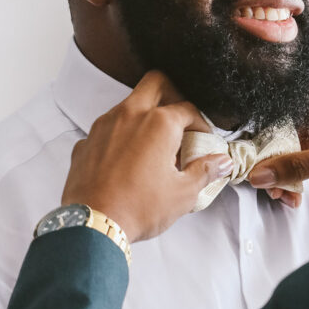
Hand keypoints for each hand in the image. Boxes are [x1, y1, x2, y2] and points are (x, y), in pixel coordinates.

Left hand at [62, 72, 232, 241]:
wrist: (93, 225)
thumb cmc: (139, 208)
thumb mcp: (183, 193)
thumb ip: (206, 171)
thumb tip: (222, 162)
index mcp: (159, 123)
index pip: (188, 109)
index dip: (201, 123)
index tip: (202, 140)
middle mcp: (130, 115)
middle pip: (156, 83)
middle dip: (172, 94)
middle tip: (179, 121)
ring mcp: (104, 125)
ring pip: (129, 104)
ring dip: (145, 115)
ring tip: (154, 146)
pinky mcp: (86, 141)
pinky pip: (107, 128)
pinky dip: (121, 136)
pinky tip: (127, 161)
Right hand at [249, 78, 308, 207]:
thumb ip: (299, 166)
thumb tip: (259, 173)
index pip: (286, 115)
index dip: (267, 140)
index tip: (251, 163)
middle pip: (287, 136)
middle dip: (275, 163)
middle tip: (266, 185)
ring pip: (295, 154)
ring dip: (286, 176)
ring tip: (282, 195)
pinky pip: (308, 167)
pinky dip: (299, 182)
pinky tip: (292, 196)